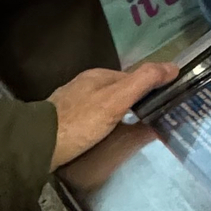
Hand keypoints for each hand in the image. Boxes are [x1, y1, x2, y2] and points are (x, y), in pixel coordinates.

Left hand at [50, 60, 177, 167]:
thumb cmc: (80, 122)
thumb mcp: (116, 101)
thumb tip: (173, 66)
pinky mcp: (62, 120)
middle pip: (117, 88)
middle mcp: (83, 84)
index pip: (133, 76)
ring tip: (130, 126)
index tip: (165, 99)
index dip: (150, 86)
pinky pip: (90, 115)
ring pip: (102, 102)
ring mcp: (70, 101)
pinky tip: (103, 133)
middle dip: (133, 98)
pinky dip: (102, 120)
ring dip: (117, 110)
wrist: (38, 144)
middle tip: (151, 115)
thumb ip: (143, 82)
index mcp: (98, 76)